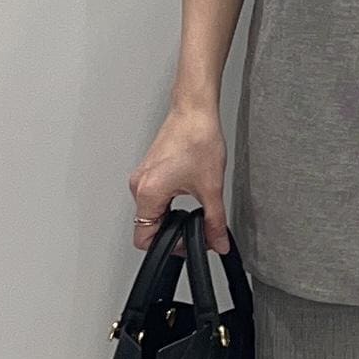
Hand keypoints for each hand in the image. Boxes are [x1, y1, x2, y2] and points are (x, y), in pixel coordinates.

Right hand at [128, 103, 229, 253]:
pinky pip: (154, 196)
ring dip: (172, 216)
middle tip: (196, 228)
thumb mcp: (211, 189)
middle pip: (148, 226)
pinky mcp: (150, 169)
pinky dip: (170, 202)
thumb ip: (214, 222)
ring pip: (152, 211)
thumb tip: (218, 242)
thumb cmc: (197, 139)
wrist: (194, 112)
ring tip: (194, 208)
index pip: (144, 238)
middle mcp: (140, 185)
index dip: (167, 246)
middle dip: (172, 232)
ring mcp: (143, 176)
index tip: (187, 243)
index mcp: (148, 193)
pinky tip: (188, 193)